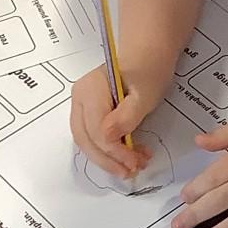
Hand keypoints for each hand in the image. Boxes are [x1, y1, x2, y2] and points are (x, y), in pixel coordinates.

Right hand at [70, 65, 164, 179]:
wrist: (147, 55)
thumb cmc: (148, 69)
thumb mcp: (145, 93)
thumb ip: (127, 115)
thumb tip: (108, 137)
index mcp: (89, 91)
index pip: (96, 130)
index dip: (115, 151)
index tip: (135, 162)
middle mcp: (79, 99)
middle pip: (86, 139)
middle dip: (108, 160)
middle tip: (131, 171)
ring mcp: (81, 106)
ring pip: (87, 141)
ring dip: (108, 158)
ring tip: (132, 166)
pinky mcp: (89, 113)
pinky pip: (93, 137)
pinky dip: (108, 150)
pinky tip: (127, 155)